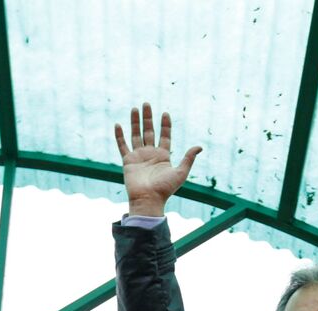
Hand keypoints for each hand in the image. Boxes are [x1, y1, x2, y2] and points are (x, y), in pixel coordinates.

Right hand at [114, 102, 202, 216]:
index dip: (165, 125)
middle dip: (148, 118)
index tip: (165, 113)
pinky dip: (119, 135)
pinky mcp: (128, 161)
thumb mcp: (181, 172)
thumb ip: (188, 158)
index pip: (164, 136)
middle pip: (149, 131)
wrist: (149, 199)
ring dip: (135, 122)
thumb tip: (199, 146)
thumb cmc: (165, 189)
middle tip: (147, 103)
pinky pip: (122, 145)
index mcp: (163, 156)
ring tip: (135, 108)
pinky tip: (118, 124)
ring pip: (136, 135)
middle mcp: (150, 154)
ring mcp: (138, 156)